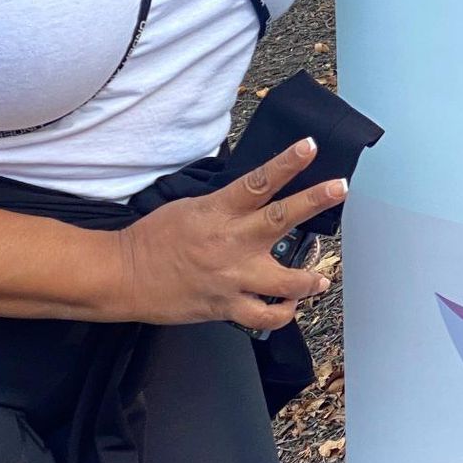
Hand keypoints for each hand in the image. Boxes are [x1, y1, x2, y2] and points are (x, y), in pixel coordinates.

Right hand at [108, 139, 344, 329]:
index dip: (287, 162)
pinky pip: (264, 316)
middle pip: (282, 218)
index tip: (310, 147)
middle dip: (314, 202)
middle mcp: (231, 241)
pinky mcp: (225, 306)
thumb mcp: (192, 206)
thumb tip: (258, 193)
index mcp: (219, 211)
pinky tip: (287, 306)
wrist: (123, 276)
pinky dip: (281, 313)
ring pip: (285, 281)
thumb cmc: (155, 238)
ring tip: (321, 278)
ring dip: (309, 280)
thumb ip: (228, 203)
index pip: (259, 181)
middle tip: (339, 188)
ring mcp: (231, 276)